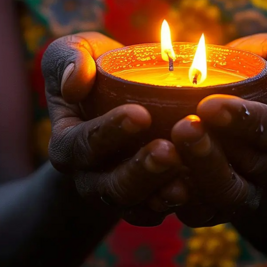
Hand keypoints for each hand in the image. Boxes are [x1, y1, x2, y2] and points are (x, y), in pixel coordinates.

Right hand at [42, 32, 189, 225]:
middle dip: (140, 171)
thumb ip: (68, 58)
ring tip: (187, 179)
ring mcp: (119, 193)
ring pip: (136, 207)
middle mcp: (89, 176)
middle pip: (110, 185)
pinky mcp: (145, 203)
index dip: (109, 132)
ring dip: (161, 194)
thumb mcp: (76, 52)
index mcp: (67, 143)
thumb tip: (75, 81)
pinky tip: (199, 189)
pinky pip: (158, 214)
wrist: (115, 103)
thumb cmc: (95, 70)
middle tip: (168, 151)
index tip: (140, 114)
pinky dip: (176, 206)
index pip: (82, 144)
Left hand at [170, 34, 266, 226]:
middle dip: (214, 150)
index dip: (245, 121)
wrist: (224, 109)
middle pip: (250, 169)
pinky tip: (156, 181)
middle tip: (182, 127)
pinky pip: (199, 214)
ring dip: (197, 174)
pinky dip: (178, 201)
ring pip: (226, 196)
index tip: (209, 105)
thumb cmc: (253, 73)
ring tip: (166, 150)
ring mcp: (245, 195)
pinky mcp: (214, 210)